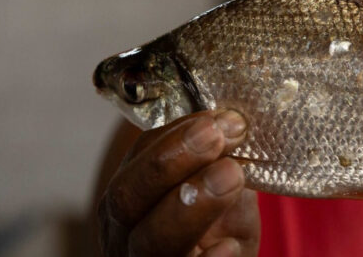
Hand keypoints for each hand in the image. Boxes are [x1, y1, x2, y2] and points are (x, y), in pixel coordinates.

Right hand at [97, 110, 259, 256]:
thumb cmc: (220, 233)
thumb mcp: (218, 193)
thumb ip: (219, 163)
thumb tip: (236, 125)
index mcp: (132, 199)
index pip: (139, 156)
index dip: (177, 133)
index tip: (219, 118)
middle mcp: (125, 234)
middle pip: (127, 197)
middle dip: (173, 159)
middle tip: (218, 136)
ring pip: (151, 240)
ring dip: (192, 203)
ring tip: (232, 175)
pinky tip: (229, 245)